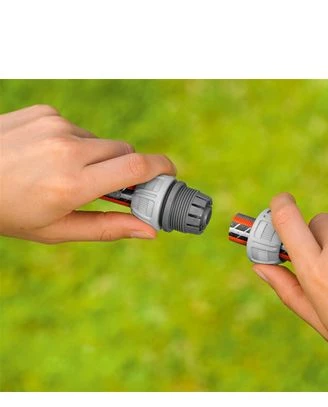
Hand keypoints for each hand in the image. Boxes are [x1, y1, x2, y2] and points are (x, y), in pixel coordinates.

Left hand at [0, 105, 175, 242]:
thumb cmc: (9, 213)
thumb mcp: (57, 231)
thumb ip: (108, 228)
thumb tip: (149, 231)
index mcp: (72, 185)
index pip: (136, 169)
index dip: (162, 168)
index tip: (170, 174)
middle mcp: (67, 150)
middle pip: (125, 153)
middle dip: (125, 170)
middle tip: (110, 188)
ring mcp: (55, 126)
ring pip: (102, 142)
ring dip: (97, 158)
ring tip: (64, 173)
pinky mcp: (46, 112)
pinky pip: (78, 129)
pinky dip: (74, 144)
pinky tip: (48, 156)